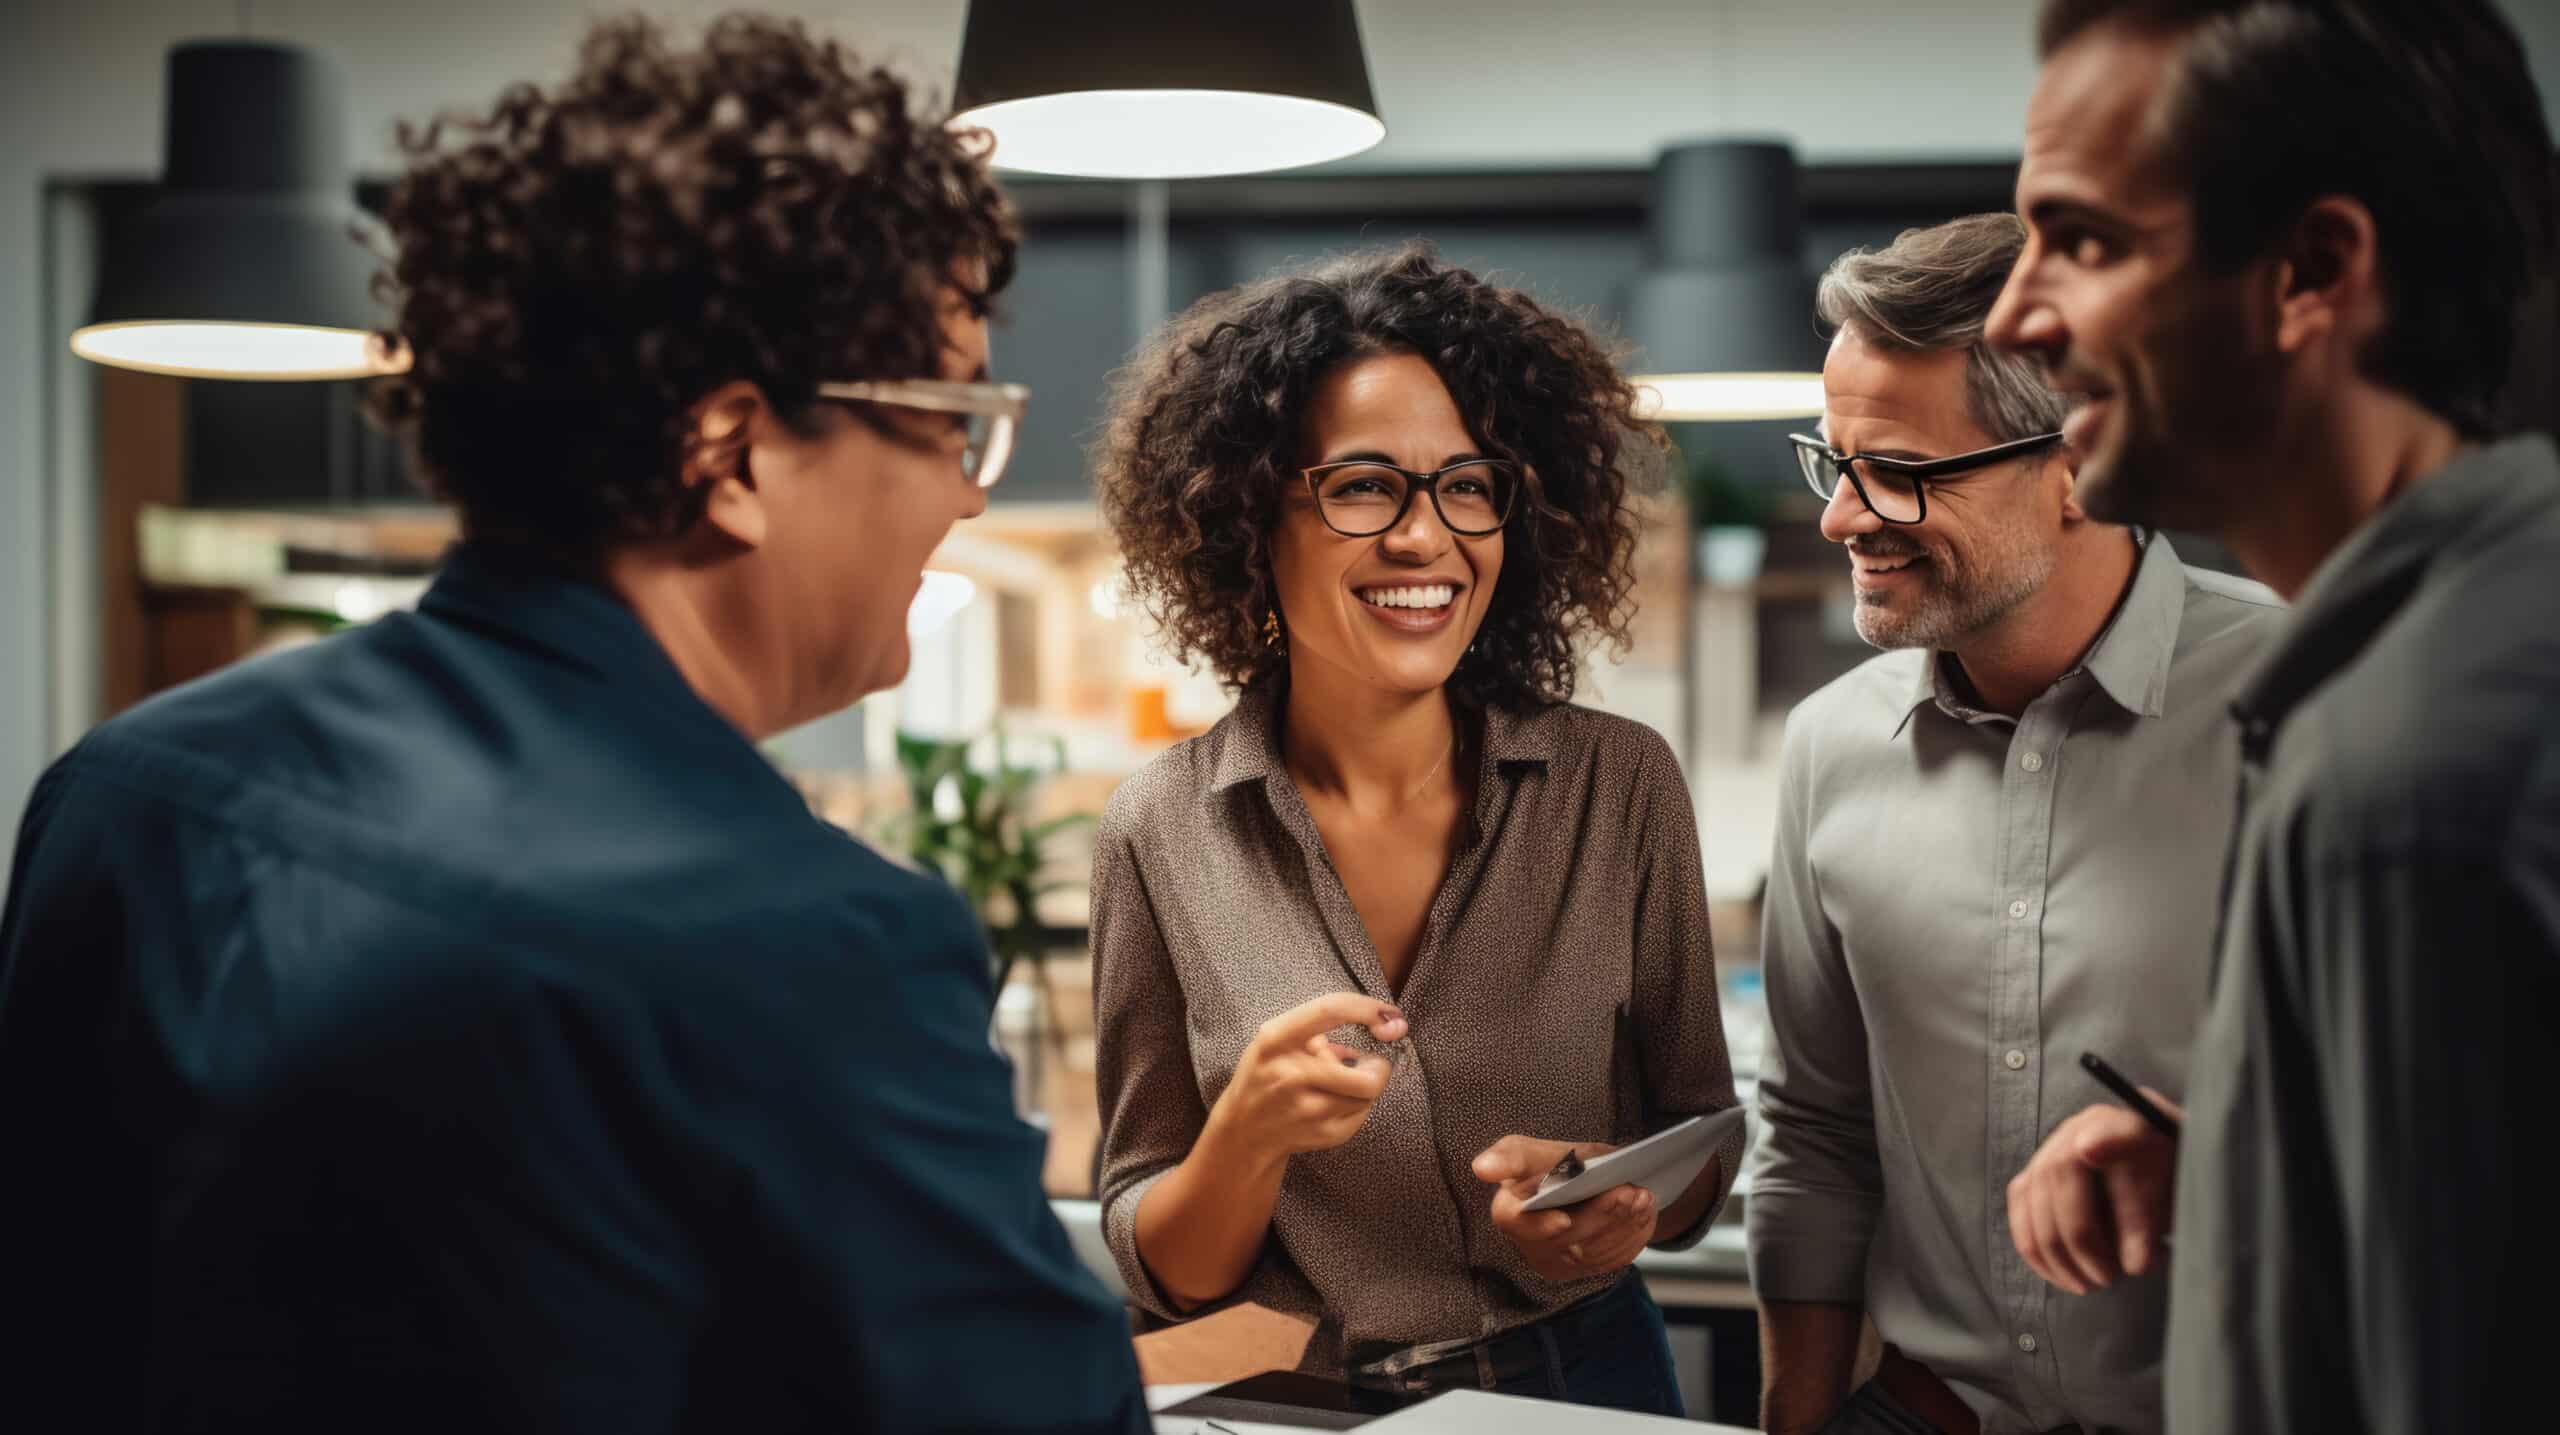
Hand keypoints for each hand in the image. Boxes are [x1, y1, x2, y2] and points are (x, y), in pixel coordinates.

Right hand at [1204, 992, 1406, 1161]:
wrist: (1244, 1132)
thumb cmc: (1267, 1074)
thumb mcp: (1276, 1040)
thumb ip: (1319, 1027)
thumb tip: (1385, 1022)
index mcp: (1275, 1039)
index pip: (1331, 1009)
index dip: (1369, 1009)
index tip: (1392, 1015)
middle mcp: (1289, 1074)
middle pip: (1367, 1074)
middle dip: (1380, 1066)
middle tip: (1373, 1062)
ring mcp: (1305, 1109)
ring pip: (1367, 1095)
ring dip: (1366, 1086)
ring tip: (1346, 1082)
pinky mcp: (1319, 1134)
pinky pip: (1361, 1115)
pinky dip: (1357, 1106)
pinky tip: (1335, 1103)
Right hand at [1473, 1135, 1657, 1282]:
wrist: (1594, 1183)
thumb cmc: (1559, 1166)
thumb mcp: (1540, 1152)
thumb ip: (1515, 1157)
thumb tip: (1482, 1167)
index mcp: (1510, 1210)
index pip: (1513, 1222)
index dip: (1537, 1224)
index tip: (1563, 1220)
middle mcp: (1530, 1244)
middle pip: (1565, 1238)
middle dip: (1599, 1215)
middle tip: (1627, 1192)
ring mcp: (1559, 1262)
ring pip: (1593, 1250)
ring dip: (1621, 1223)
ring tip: (1642, 1197)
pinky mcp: (1587, 1270)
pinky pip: (1611, 1258)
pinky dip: (1631, 1233)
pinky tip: (1643, 1211)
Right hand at [2006, 1091, 2182, 1293]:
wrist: (2145, 1163)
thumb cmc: (2160, 1181)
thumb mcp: (2167, 1195)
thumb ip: (2149, 1224)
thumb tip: (2134, 1266)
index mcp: (2116, 1126)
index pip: (2107, 1135)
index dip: (2100, 1144)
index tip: (2092, 1153)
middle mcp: (2073, 1131)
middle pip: (2060, 1188)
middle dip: (2082, 1245)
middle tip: (2108, 1279)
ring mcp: (2045, 1154)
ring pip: (2034, 1208)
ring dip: (2057, 1257)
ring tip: (2086, 1284)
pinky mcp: (2030, 1178)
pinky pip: (2020, 1217)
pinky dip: (2035, 1252)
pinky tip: (2058, 1275)